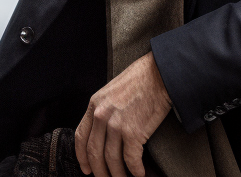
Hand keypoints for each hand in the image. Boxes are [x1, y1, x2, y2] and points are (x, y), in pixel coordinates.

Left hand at [75, 53, 171, 176]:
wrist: (160, 74)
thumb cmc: (139, 79)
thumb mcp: (112, 91)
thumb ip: (104, 110)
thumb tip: (102, 134)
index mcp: (95, 104)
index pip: (81, 137)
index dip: (82, 157)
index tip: (86, 168)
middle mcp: (102, 115)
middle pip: (95, 153)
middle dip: (99, 172)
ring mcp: (117, 124)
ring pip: (112, 161)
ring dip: (118, 175)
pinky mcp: (134, 132)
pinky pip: (131, 160)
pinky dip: (135, 171)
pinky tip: (139, 173)